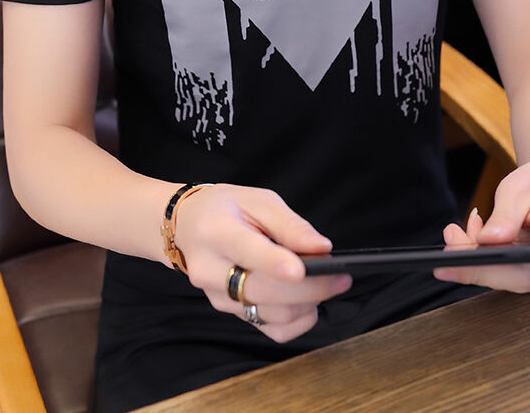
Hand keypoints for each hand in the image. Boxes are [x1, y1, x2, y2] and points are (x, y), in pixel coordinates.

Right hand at [173, 183, 351, 341]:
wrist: (188, 226)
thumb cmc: (226, 208)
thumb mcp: (258, 200)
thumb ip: (290, 224)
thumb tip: (322, 248)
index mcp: (217, 232)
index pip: (247, 252)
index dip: (276, 263)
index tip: (303, 269)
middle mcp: (212, 270)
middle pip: (264, 290)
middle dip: (311, 288)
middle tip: (341, 277)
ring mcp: (218, 298)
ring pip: (271, 315)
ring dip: (308, 304)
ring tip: (326, 283)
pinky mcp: (230, 313)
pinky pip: (270, 330)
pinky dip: (297, 321)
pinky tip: (308, 302)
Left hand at [433, 159, 529, 292]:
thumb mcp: (521, 187)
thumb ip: (507, 214)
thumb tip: (490, 240)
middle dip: (485, 266)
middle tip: (452, 248)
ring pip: (509, 277)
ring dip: (473, 261)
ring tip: (453, 233)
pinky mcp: (529, 272)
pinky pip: (500, 272)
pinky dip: (475, 257)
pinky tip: (462, 235)